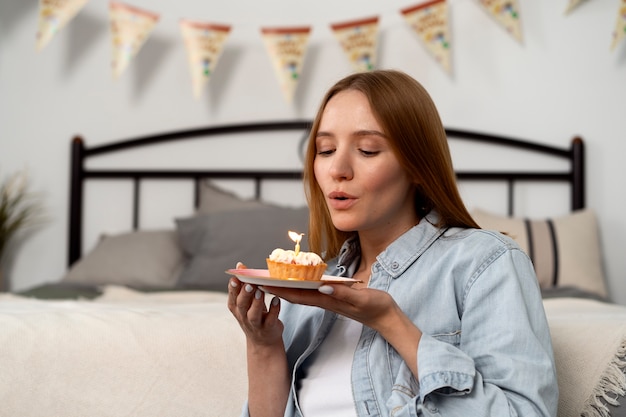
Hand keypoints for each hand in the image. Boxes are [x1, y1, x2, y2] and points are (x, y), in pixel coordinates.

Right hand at [227, 263, 283, 347]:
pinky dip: (274, 310)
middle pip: (241, 305)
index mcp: (237, 308)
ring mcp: (256, 324)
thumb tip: (240, 265)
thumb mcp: (247, 301)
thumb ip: (244, 285)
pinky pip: (271, 319)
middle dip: (244, 294)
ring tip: (260, 291)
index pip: (232, 296)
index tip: (235, 277)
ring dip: (256, 303)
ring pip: (253, 314)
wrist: (264, 342)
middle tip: (249, 284)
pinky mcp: (268, 328)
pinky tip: (277, 300)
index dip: (233, 287)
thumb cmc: (255, 316)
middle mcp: (244, 316)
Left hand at [265, 283, 421, 376]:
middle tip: (258, 279)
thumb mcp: (361, 298)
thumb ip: (343, 293)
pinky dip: (299, 287)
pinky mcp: (335, 299)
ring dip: (285, 287)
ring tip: (269, 279)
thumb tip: (322, 287)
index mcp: (328, 300)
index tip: (262, 283)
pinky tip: (294, 283)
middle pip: (295, 294)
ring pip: (301, 294)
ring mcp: (329, 301)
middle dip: (276, 288)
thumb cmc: (377, 307)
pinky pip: (311, 293)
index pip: (297, 294)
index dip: (278, 289)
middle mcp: (325, 301)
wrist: (387, 318)